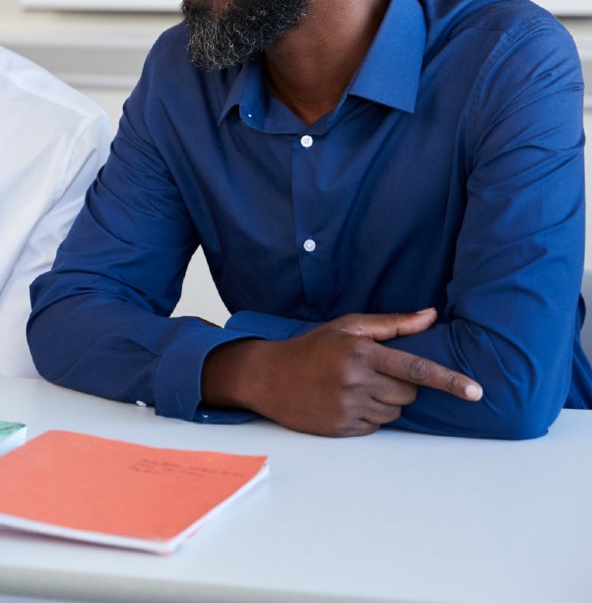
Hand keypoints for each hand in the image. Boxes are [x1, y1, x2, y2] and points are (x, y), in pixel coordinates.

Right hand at [202, 308, 481, 436]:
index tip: (475, 391)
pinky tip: (347, 401)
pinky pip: (376, 426)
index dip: (449, 380)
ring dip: (386, 402)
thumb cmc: (312, 348)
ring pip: (395, 412)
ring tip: (356, 387)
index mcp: (361, 353)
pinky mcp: (342, 428)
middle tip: (375, 373)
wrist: (268, 377)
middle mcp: (356, 381)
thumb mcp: (347, 326)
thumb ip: (392, 324)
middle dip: (402, 385)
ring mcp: (349, 407)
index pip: (416, 368)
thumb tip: (430, 315)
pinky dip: (370, 415)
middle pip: (409, 393)